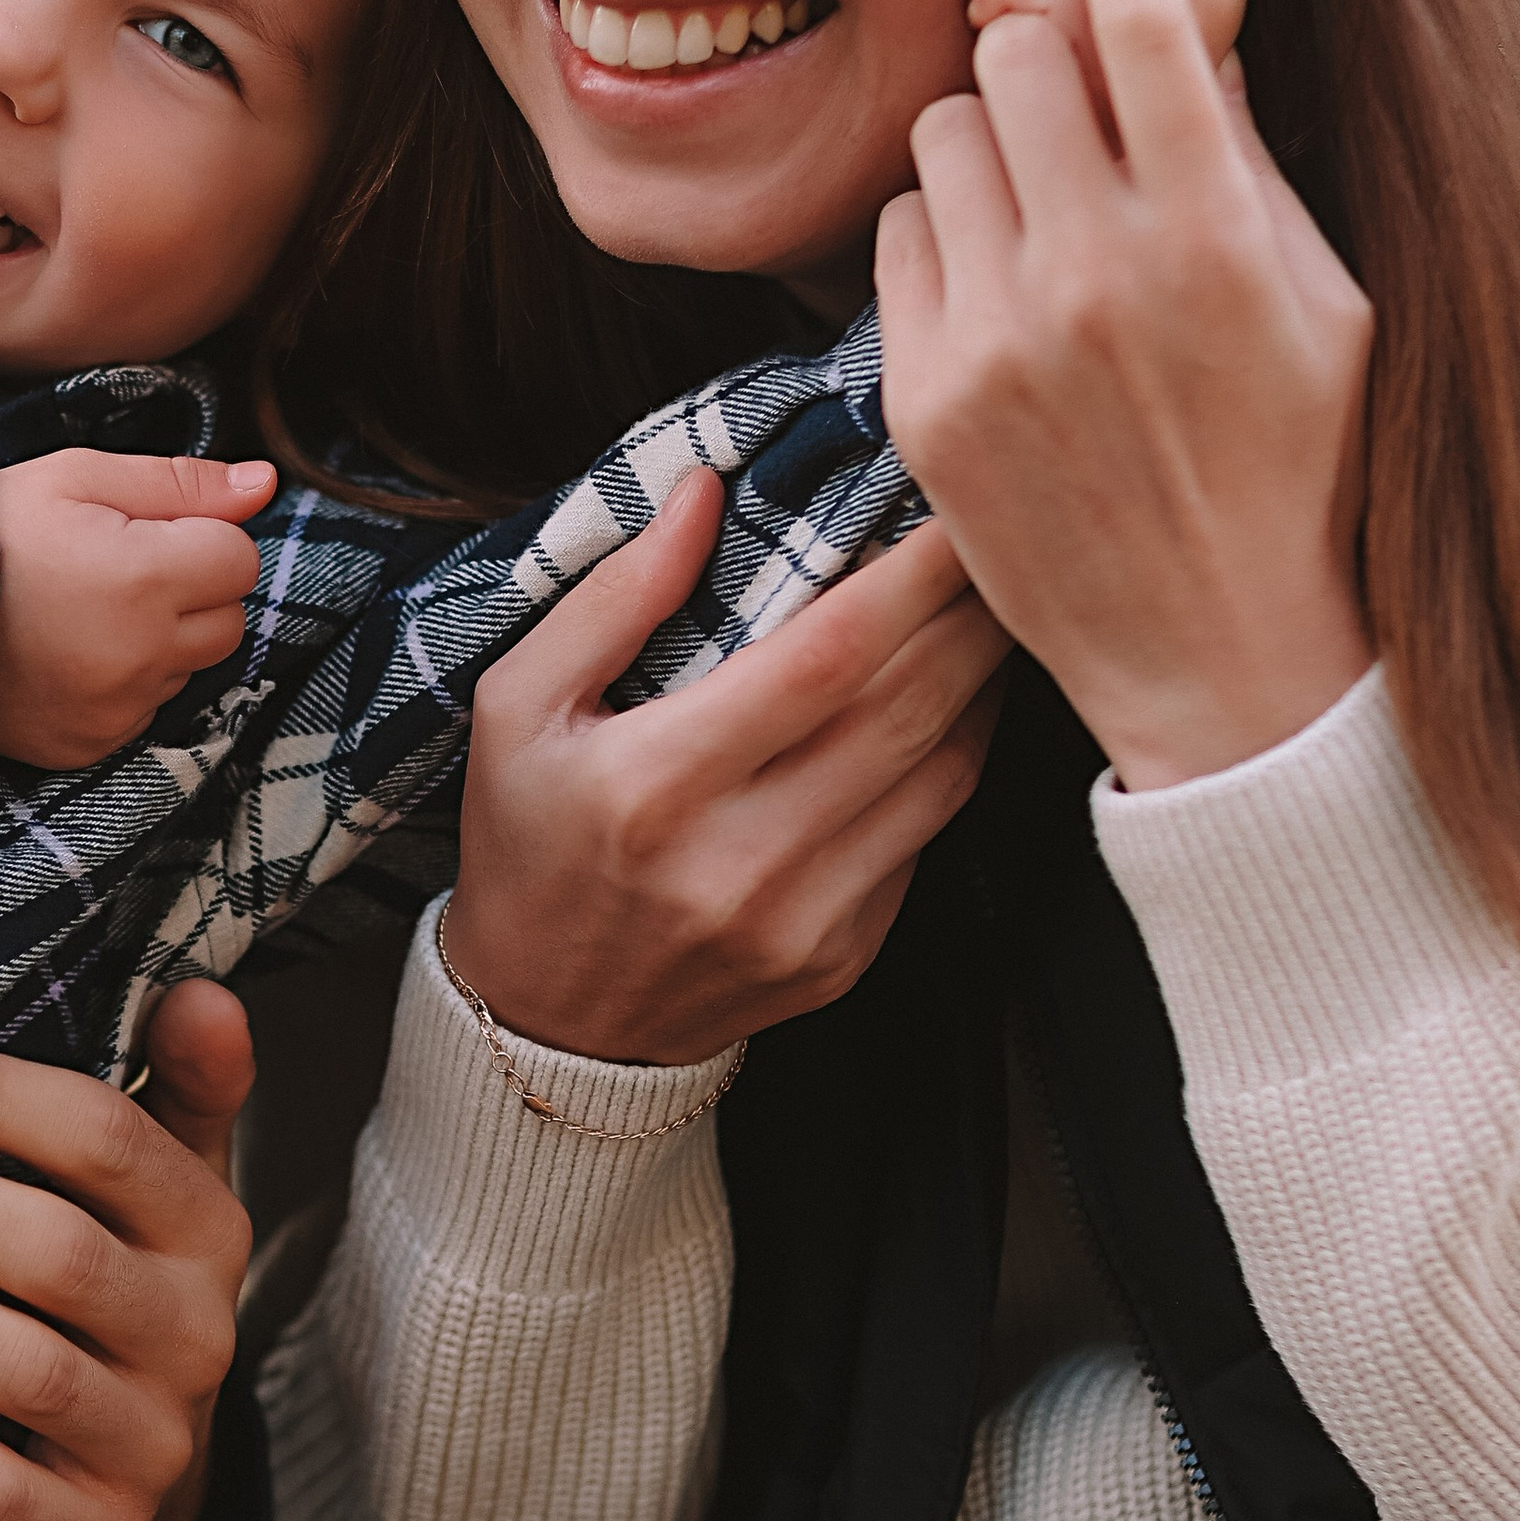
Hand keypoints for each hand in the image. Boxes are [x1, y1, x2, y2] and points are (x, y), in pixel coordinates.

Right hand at [0, 450, 276, 768]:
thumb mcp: (77, 477)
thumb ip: (180, 482)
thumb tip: (263, 484)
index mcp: (146, 578)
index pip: (239, 559)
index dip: (201, 536)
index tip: (146, 532)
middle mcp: (142, 654)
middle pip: (229, 620)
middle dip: (193, 591)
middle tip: (121, 570)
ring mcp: (118, 708)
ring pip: (190, 667)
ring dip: (161, 639)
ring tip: (89, 612)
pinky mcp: (93, 743)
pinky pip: (146, 710)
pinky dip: (126, 683)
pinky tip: (73, 654)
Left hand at [0, 981, 256, 1520]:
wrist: (136, 1500)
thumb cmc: (114, 1300)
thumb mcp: (162, 1194)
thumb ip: (174, 1091)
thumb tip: (199, 990)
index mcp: (206, 1231)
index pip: (109, 1143)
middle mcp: (194, 1336)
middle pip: (59, 1253)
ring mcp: (146, 1445)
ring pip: (25, 1368)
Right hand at [447, 469, 1008, 1064]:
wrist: (545, 1028)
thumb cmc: (528, 847)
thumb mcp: (517, 709)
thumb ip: (611, 598)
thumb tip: (705, 492)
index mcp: (656, 787)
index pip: (826, 658)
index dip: (909, 577)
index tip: (952, 510)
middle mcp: (740, 862)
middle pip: (908, 709)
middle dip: (972, 612)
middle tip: (1002, 537)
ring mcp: (802, 921)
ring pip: (942, 775)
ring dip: (982, 683)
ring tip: (988, 610)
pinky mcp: (841, 959)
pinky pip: (926, 839)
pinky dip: (949, 760)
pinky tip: (946, 708)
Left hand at [880, 0, 1372, 788]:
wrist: (1225, 656)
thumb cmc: (1299, 465)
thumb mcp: (1326, 302)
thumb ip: (1248, 161)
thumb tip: (1177, 33)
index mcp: (1217, 237)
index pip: (1143, 18)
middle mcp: (1098, 276)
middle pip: (1015, 53)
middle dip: (1042, 53)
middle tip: (1076, 105)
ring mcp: (998, 339)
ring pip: (941, 134)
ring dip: (986, 143)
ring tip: (1042, 213)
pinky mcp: (924, 398)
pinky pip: (897, 234)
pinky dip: (941, 235)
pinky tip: (997, 288)